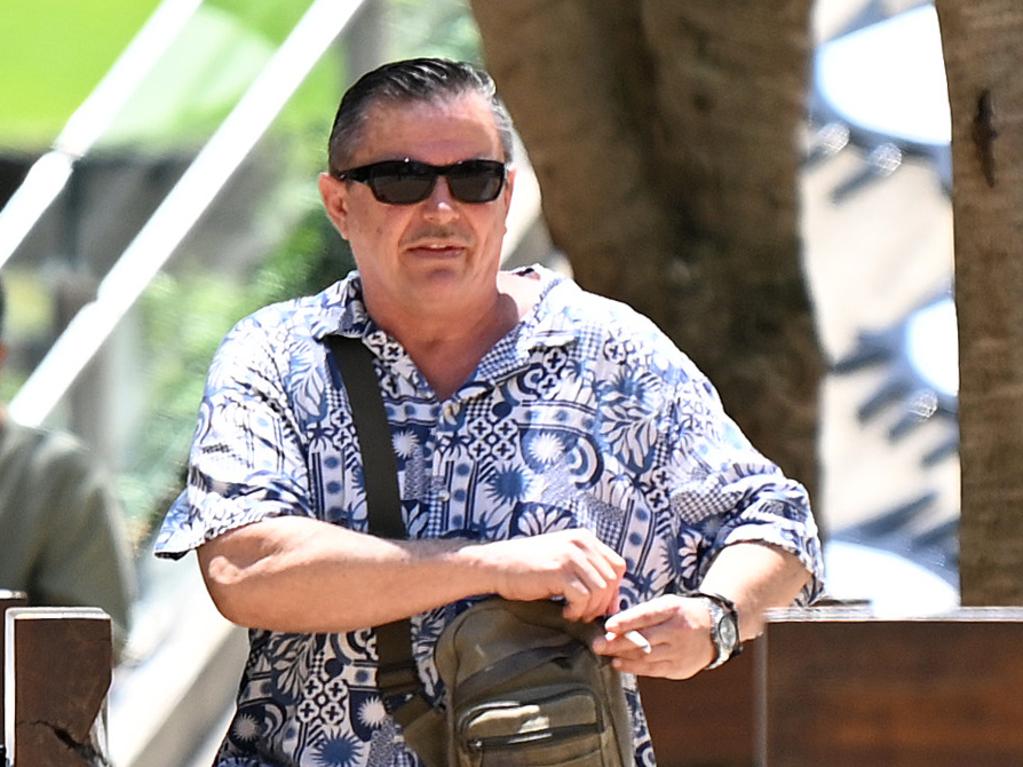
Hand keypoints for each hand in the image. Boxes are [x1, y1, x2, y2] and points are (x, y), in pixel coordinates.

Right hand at [477, 529, 625, 621]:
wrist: (495, 565)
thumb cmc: (527, 568)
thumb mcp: (562, 560)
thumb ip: (587, 572)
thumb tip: (613, 602)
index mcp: (585, 538)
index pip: (618, 566)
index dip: (613, 590)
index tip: (598, 605)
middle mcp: (581, 542)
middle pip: (611, 581)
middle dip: (601, 604)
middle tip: (583, 614)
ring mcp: (570, 555)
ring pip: (600, 591)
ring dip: (589, 609)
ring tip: (573, 614)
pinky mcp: (558, 571)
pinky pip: (583, 598)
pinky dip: (577, 611)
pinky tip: (563, 612)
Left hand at [593, 595, 714, 678]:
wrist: (714, 630)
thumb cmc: (680, 614)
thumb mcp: (666, 605)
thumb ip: (642, 613)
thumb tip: (611, 625)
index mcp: (673, 609)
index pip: (647, 615)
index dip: (627, 621)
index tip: (608, 626)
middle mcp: (678, 631)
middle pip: (644, 639)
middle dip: (617, 643)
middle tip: (597, 645)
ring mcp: (679, 652)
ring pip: (646, 657)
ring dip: (622, 656)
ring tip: (605, 654)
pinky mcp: (679, 669)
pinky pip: (652, 670)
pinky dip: (633, 668)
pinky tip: (619, 664)